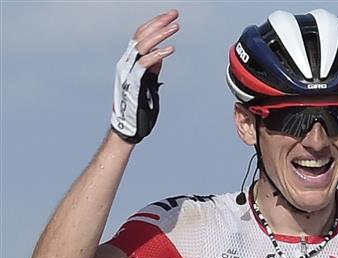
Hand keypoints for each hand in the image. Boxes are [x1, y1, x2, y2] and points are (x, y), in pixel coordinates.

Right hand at [110, 10, 179, 143]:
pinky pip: (145, 64)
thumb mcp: (147, 82)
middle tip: (174, 14)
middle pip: (141, 35)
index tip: (170, 16)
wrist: (128, 128)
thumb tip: (160, 55)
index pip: (141, 35)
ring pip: (142, 45)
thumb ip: (152, 68)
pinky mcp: (133, 82)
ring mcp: (127, 72)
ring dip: (160, 34)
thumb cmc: (138, 108)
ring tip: (176, 26)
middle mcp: (126, 63)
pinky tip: (171, 49)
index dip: (155, 24)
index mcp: (129, 61)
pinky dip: (158, 54)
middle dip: (159, 22)